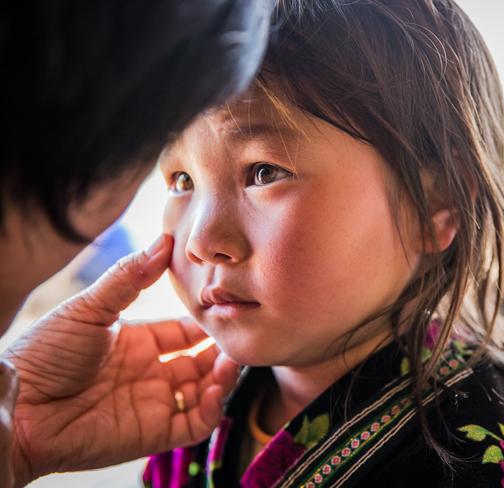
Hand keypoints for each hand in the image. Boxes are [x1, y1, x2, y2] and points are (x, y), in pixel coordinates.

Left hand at [3, 235, 238, 485]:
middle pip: (201, 362)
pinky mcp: (153, 432)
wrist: (19, 406)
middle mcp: (149, 372)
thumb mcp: (90, 308)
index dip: (206, 323)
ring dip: (224, 378)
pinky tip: (215, 389)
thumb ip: (129, 277)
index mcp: (137, 342)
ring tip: (231, 361)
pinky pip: (194, 424)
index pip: (184, 333)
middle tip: (239, 335)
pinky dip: (212, 410)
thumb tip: (163, 240)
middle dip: (222, 350)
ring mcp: (153, 403)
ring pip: (204, 392)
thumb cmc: (45, 353)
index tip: (226, 307)